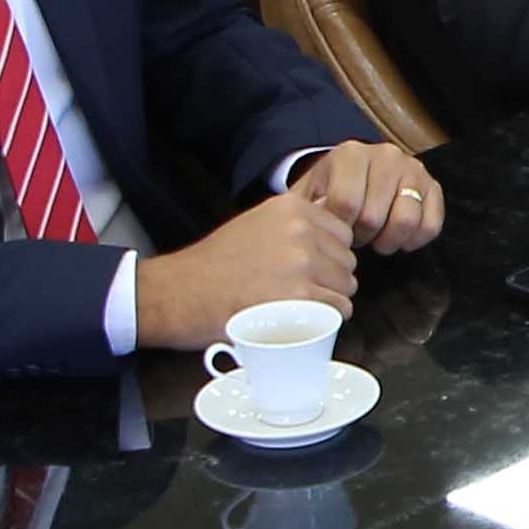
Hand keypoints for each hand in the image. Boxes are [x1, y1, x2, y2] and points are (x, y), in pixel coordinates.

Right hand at [135, 187, 355, 347]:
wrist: (181, 292)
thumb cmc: (215, 265)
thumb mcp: (257, 224)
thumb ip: (295, 224)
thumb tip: (336, 235)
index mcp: (292, 208)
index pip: (343, 233)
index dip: (329, 256)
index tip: (308, 269)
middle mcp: (300, 230)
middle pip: (347, 261)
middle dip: (331, 280)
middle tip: (300, 292)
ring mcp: (300, 263)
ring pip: (346, 287)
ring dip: (330, 301)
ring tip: (298, 307)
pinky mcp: (298, 296)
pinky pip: (338, 310)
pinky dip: (326, 320)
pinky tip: (302, 320)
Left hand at [295, 140, 447, 255]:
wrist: (355, 174)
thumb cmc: (330, 190)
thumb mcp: (310, 194)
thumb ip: (309, 208)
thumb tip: (324, 222)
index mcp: (351, 154)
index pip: (346, 204)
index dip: (338, 228)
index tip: (335, 228)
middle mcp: (386, 155)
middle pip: (373, 217)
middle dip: (361, 236)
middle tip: (355, 235)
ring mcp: (413, 169)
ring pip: (405, 221)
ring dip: (387, 241)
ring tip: (376, 238)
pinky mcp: (433, 186)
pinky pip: (430, 226)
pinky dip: (413, 241)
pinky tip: (397, 238)